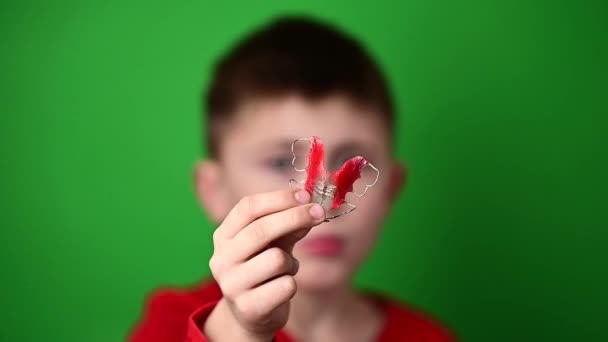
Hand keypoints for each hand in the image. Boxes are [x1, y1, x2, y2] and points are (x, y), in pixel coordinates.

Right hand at [203, 189, 325, 341]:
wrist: (251, 315)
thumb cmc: (264, 269)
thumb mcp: (274, 242)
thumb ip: (289, 225)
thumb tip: (312, 207)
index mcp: (223, 236)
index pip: (248, 207)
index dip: (279, 198)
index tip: (306, 195)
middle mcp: (221, 259)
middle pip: (261, 229)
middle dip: (295, 217)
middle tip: (320, 213)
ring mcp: (232, 285)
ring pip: (277, 259)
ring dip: (291, 262)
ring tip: (285, 270)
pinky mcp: (248, 308)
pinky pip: (286, 286)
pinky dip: (292, 284)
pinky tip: (282, 289)